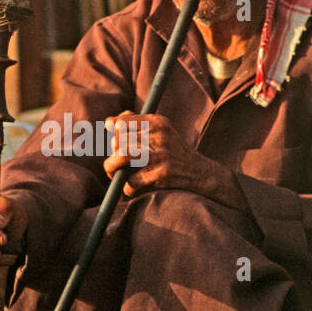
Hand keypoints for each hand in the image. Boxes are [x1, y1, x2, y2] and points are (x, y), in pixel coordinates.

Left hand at [102, 112, 228, 199]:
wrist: (202, 174)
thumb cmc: (174, 152)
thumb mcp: (162, 132)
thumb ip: (137, 123)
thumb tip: (109, 122)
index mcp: (158, 122)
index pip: (123, 122)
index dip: (114, 131)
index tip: (113, 138)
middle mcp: (160, 135)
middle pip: (120, 140)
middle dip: (113, 153)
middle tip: (116, 163)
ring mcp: (162, 155)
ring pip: (123, 156)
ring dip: (112, 168)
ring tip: (114, 174)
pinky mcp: (163, 174)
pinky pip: (133, 180)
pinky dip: (127, 187)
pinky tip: (131, 188)